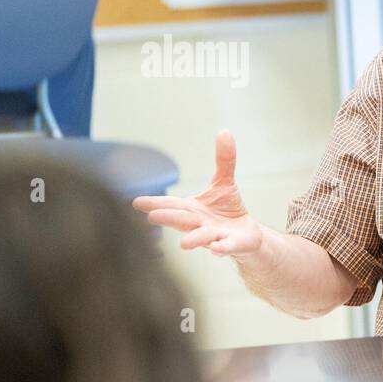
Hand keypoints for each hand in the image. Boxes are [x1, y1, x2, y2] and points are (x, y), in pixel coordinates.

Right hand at [132, 130, 263, 257]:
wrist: (246, 235)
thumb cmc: (228, 210)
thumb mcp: (224, 182)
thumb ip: (224, 160)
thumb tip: (224, 132)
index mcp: (192, 209)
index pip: (171, 204)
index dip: (154, 203)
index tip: (135, 202)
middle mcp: (199, 224)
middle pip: (182, 220)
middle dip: (168, 218)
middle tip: (152, 217)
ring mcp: (214, 236)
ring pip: (202, 237)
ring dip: (193, 239)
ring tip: (185, 244)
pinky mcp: (232, 245)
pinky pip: (225, 247)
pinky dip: (221, 248)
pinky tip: (216, 249)